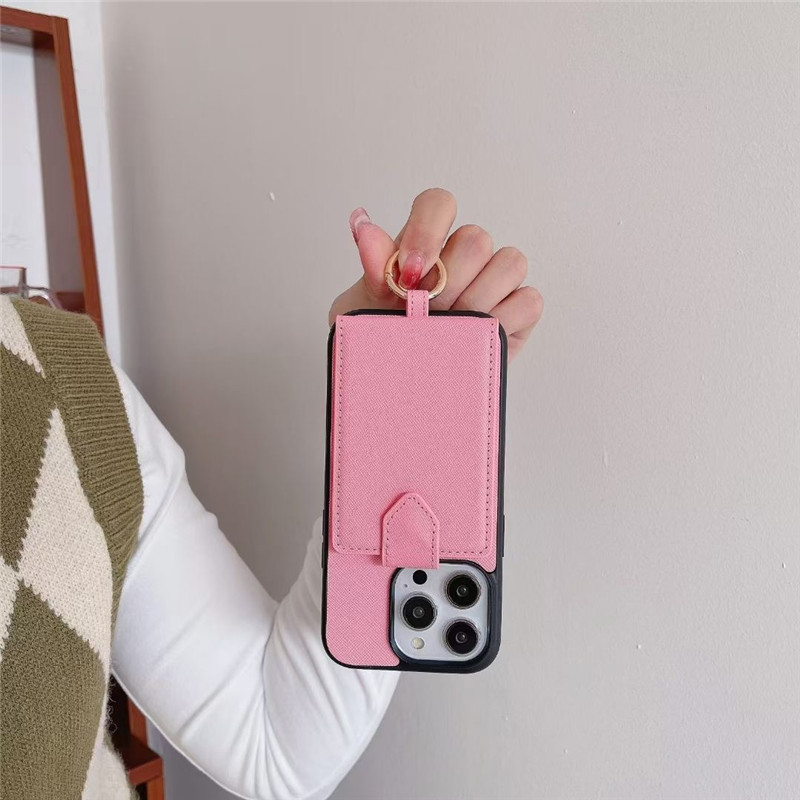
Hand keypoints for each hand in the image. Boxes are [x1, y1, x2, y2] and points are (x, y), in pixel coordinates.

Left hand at [329, 188, 542, 360]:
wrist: (397, 384)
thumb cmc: (383, 339)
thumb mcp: (365, 307)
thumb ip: (374, 267)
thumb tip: (364, 224)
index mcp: (426, 243)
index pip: (438, 204)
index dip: (427, 231)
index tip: (408, 275)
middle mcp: (465, 256)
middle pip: (476, 239)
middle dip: (448, 284)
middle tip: (426, 315)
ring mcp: (495, 281)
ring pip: (510, 263)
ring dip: (476, 302)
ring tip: (449, 332)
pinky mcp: (518, 312)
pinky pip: (528, 300)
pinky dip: (502, 321)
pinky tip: (473, 340)